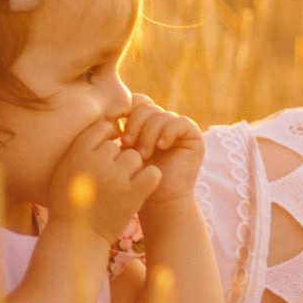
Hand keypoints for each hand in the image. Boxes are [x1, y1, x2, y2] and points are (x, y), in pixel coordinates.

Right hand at [45, 117, 162, 242]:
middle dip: (117, 157)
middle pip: (119, 144)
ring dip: (132, 169)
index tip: (107, 151)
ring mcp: (116, 177)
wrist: (76, 236)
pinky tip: (140, 186)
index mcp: (78, 153)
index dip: (107, 137)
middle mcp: (97, 162)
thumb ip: (83, 146)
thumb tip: (109, 124)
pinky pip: (151, 173)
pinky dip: (148, 178)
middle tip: (110, 176)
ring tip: (122, 184)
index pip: (102, 128)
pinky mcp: (132, 194)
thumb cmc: (69, 201)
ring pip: (135, 157)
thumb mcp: (66, 168)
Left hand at [120, 94, 205, 210]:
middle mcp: (163, 122)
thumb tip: (109, 109)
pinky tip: (161, 146)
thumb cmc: (135, 179)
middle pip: (146, 106)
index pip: (135, 102)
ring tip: (143, 154)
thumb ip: (119, 128)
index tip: (117, 135)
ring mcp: (178, 128)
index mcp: (145, 122)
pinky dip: (167, 132)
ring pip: (160, 115)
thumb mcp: (122, 150)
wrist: (157, 201)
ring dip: (148, 134)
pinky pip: (179, 122)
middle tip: (129, 145)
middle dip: (135, 124)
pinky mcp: (193, 136)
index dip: (125, 113)